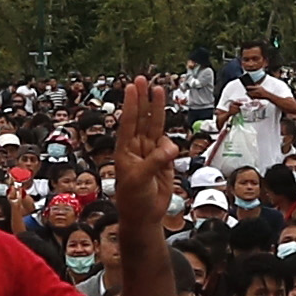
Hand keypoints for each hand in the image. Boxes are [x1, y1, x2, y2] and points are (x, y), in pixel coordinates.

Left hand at [106, 76, 175, 230]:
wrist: (144, 216)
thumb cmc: (135, 199)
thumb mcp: (140, 180)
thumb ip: (156, 161)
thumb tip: (171, 146)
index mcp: (125, 150)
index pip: (128, 122)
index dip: (131, 104)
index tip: (132, 87)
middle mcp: (136, 148)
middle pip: (141, 118)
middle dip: (142, 99)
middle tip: (142, 79)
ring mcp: (150, 153)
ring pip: (155, 126)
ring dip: (157, 108)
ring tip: (159, 88)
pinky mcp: (163, 160)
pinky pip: (168, 145)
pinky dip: (170, 144)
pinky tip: (168, 155)